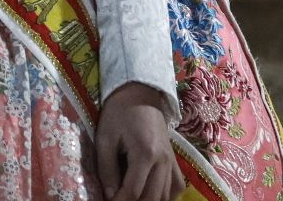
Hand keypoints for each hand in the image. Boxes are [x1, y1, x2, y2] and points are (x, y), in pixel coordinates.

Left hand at [96, 83, 180, 200]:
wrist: (139, 92)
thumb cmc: (119, 112)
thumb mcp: (105, 138)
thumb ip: (107, 169)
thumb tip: (110, 195)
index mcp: (145, 153)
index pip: (134, 191)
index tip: (107, 200)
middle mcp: (163, 160)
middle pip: (152, 198)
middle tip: (118, 199)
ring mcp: (172, 161)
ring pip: (166, 196)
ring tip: (132, 197)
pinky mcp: (175, 159)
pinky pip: (177, 186)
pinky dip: (166, 196)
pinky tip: (152, 192)